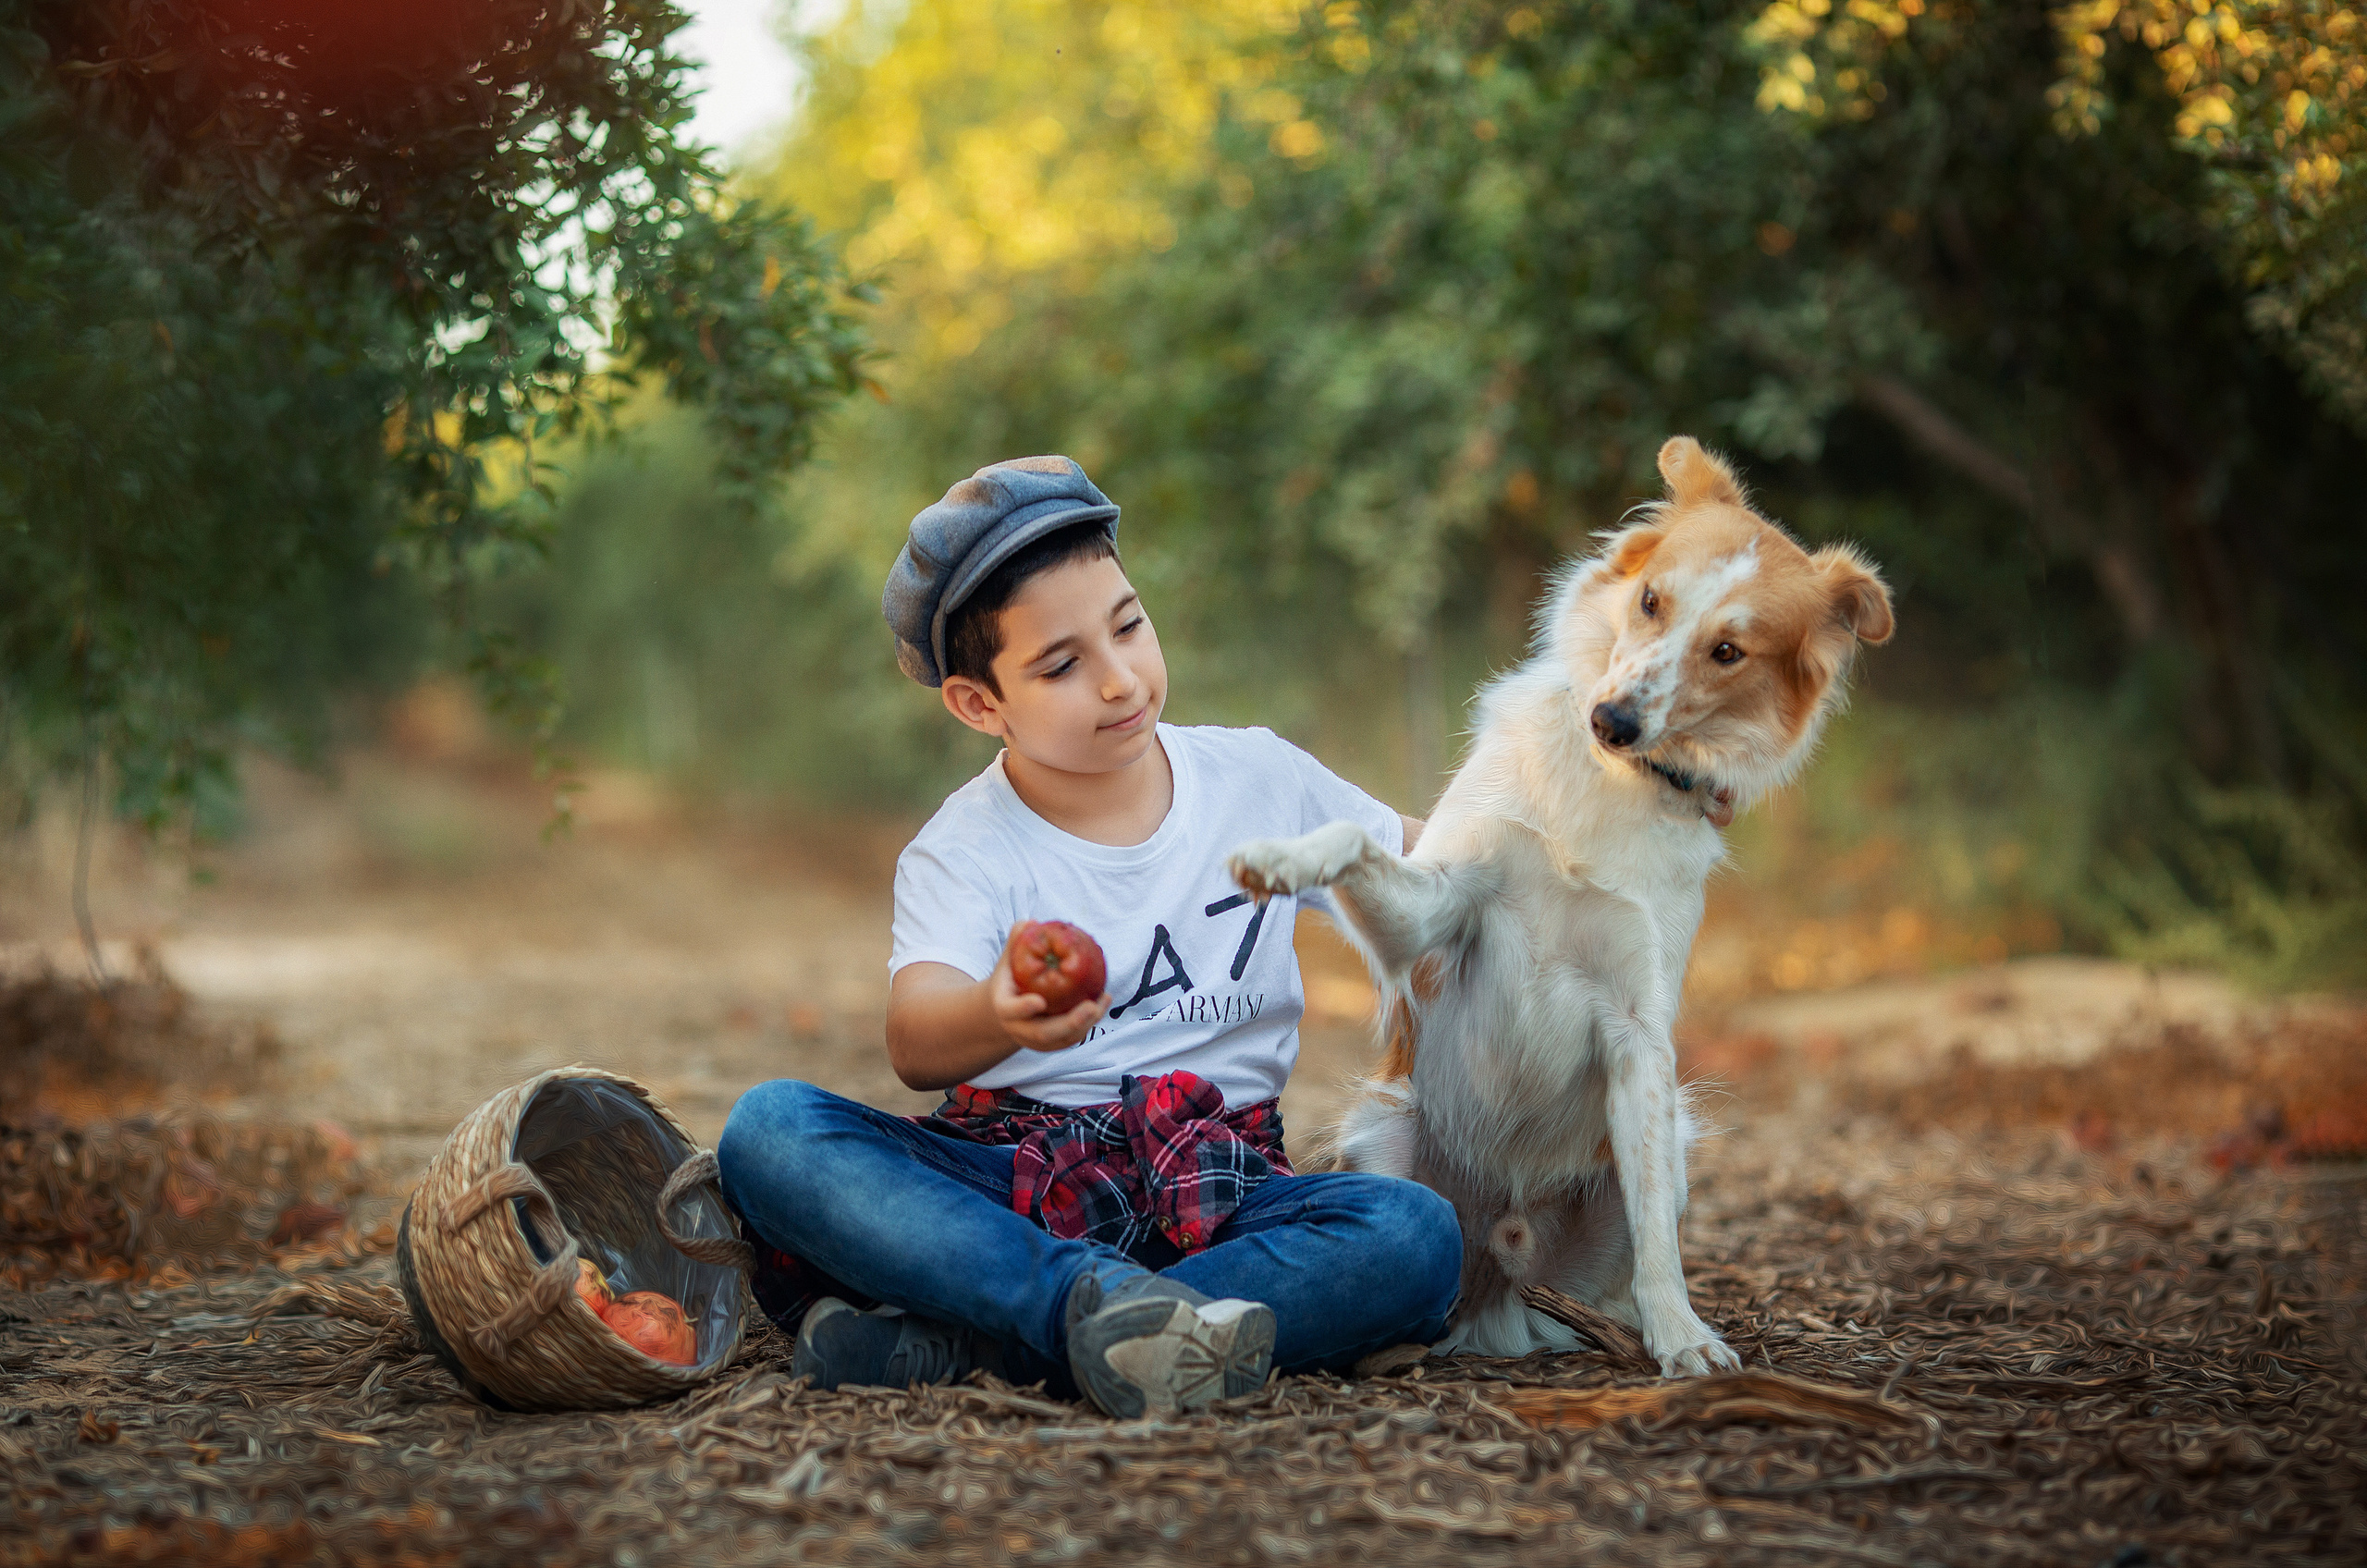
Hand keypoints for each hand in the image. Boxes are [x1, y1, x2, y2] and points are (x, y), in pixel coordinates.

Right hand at [989, 936, 1107, 1052]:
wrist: (1008, 1007)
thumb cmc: (1012, 977)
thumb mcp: (1009, 958)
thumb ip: (1017, 941)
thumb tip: (1030, 923)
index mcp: (1004, 1007)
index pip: (1010, 1010)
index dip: (1023, 1008)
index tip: (1040, 1001)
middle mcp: (1019, 1028)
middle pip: (1043, 1033)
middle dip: (1070, 1023)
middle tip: (1091, 1007)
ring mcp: (1036, 1040)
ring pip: (1063, 1039)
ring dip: (1086, 1024)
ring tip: (1103, 1001)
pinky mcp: (1052, 1044)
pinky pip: (1072, 1038)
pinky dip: (1089, 1024)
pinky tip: (1102, 1004)